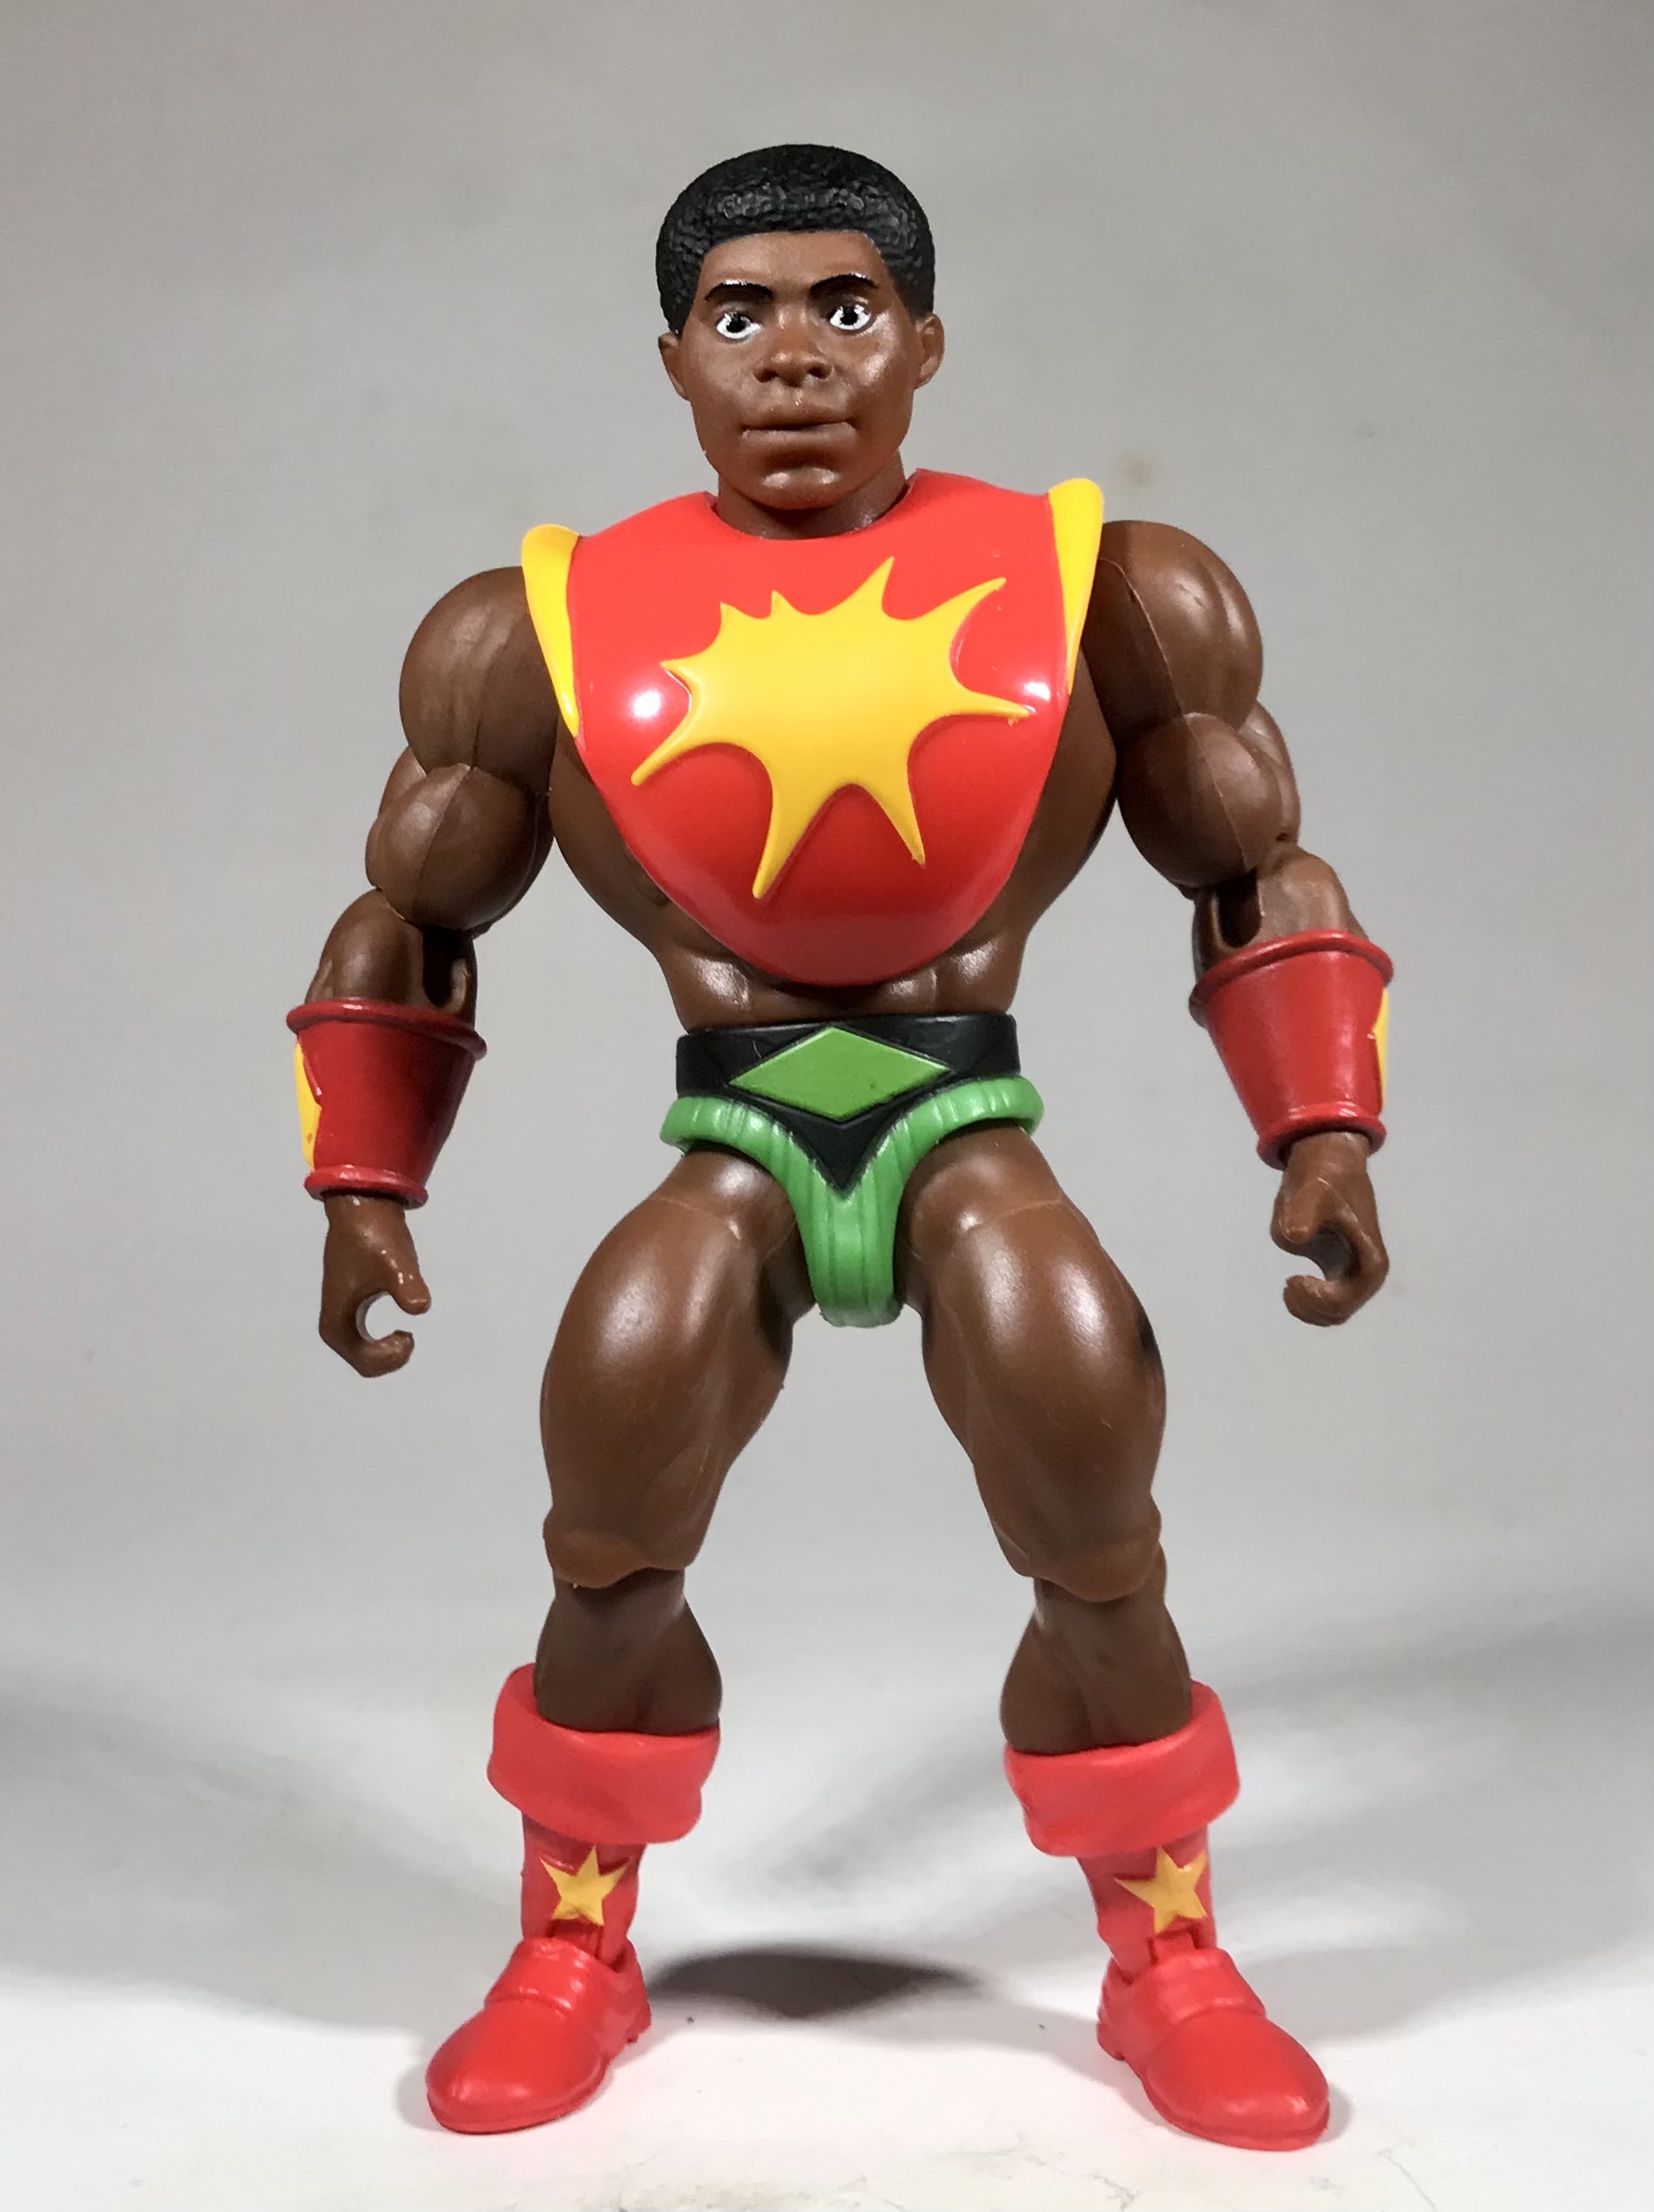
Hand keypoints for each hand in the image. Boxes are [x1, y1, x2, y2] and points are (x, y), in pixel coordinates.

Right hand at [318, 1193, 430, 1375]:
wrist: (363, 1207)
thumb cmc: (376, 1237)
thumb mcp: (396, 1264)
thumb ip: (408, 1286)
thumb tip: (420, 1307)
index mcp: (336, 1323)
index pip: (365, 1364)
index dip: (391, 1357)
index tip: (409, 1332)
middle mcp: (335, 1323)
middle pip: (364, 1363)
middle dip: (390, 1357)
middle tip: (409, 1335)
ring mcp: (343, 1313)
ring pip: (365, 1353)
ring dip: (388, 1349)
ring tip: (406, 1332)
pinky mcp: (354, 1303)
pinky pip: (367, 1339)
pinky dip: (385, 1341)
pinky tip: (403, 1324)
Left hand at [1270, 1129, 1387, 1325]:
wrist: (1326, 1165)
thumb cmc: (1322, 1180)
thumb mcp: (1311, 1193)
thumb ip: (1303, 1214)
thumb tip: (1295, 1236)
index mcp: (1370, 1262)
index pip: (1344, 1303)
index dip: (1316, 1300)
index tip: (1293, 1278)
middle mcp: (1365, 1274)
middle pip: (1337, 1314)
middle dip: (1309, 1306)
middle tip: (1288, 1282)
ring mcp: (1351, 1275)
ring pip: (1330, 1314)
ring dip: (1306, 1307)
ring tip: (1289, 1283)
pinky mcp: (1336, 1272)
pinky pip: (1323, 1303)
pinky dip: (1305, 1300)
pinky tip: (1291, 1280)